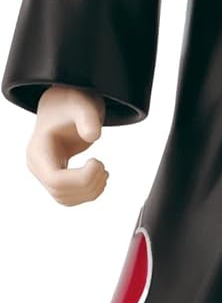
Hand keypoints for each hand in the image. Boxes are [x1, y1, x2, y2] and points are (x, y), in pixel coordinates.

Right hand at [26, 84, 107, 205]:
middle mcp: (37, 166)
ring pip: (66, 200)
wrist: (66, 103)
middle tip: (104, 167)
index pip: (56, 180)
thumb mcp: (83, 105)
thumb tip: (93, 136)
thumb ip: (88, 118)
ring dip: (90, 192)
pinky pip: (69, 196)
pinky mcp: (55, 177)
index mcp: (38, 151)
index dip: (82, 178)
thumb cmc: (73, 102)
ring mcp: (44, 173)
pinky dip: (88, 192)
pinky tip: (99, 176)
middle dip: (89, 185)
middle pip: (61, 193)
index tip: (98, 161)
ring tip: (103, 171)